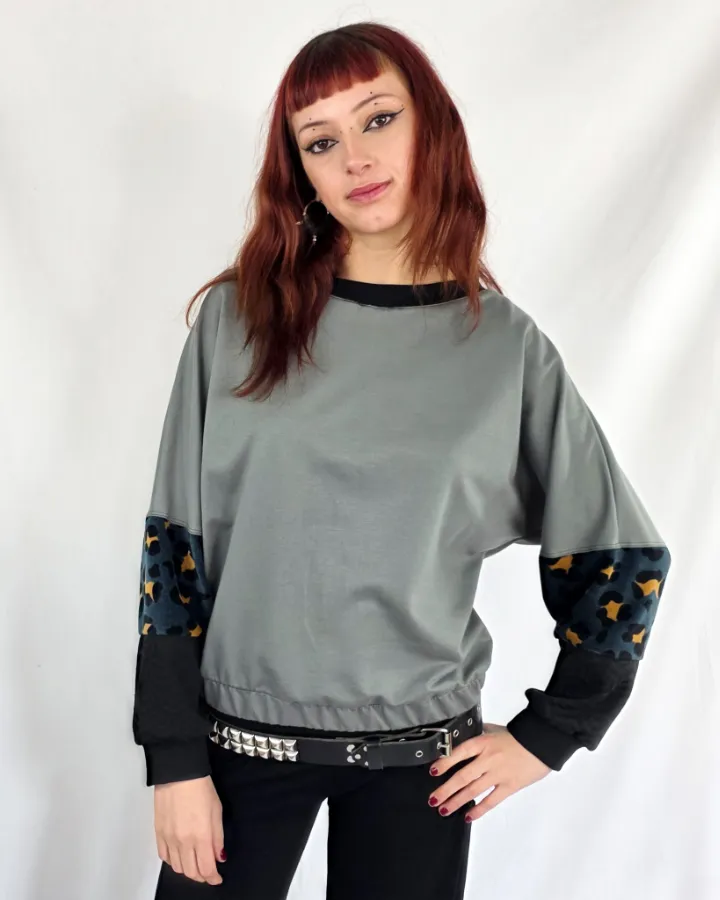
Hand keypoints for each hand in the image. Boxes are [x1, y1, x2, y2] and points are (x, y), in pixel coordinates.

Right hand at [154, 775, 225, 884]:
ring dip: (188, 870)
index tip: (217, 878)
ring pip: (177, 868)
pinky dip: (173, 861)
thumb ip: (218, 837)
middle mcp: (183, 842)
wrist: (179, 774)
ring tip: (195, 864)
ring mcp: (169, 839)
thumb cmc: (202, 789)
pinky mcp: (158, 833)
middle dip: (202, 876)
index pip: (206, 869)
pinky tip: (180, 855)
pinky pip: (164, 857)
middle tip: (208, 873)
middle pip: (191, 872)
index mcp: (201, 836)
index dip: (213, 878)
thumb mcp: (217, 811)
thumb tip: (219, 857)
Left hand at [427, 722, 551, 821]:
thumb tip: (463, 735)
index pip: (459, 753)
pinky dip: (479, 809)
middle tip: (433, 799)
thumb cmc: (518, 735)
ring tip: (444, 809)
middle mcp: (488, 759)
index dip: (444, 763)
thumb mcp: (494, 729)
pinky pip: (491, 801)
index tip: (433, 772)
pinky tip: (468, 816)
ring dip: (457, 801)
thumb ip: (478, 733)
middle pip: (462, 776)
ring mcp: (498, 774)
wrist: (542, 743)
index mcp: (483, 742)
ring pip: (473, 790)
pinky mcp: (509, 786)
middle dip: (446, 789)